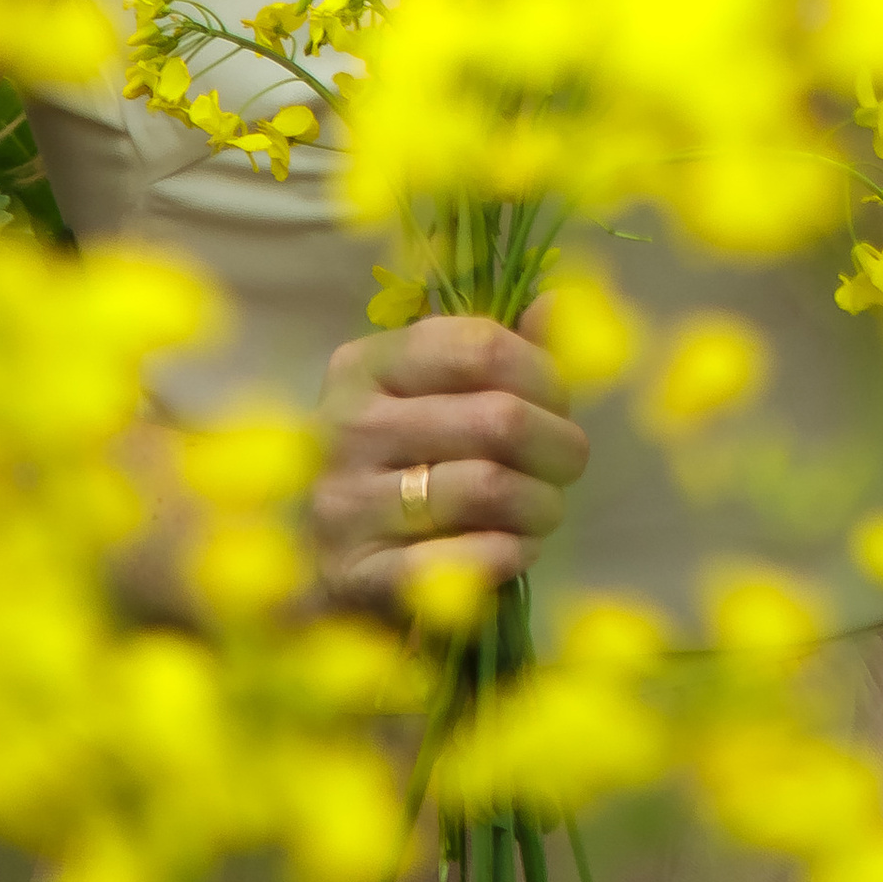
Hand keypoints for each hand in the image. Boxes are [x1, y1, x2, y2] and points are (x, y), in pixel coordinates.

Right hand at [311, 312, 588, 615]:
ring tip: (543, 510)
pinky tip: (516, 548)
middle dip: (558, 446)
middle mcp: (348, 426)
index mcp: (366, 364)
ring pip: (490, 487)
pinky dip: (510, 553)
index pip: (481, 347)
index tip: (558, 405)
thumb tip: (558, 305)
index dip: (544, 376)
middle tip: (565, 465)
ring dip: (542, 504)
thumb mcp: (429, 395)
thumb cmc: (392, 466)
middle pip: (498, 419)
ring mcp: (345, 504)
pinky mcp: (356, 576)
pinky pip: (464, 560)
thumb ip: (496, 352)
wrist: (317, 566)